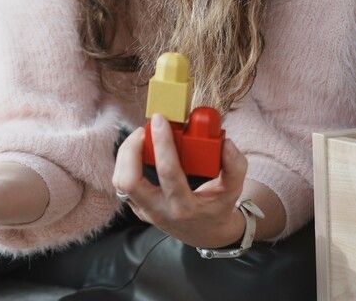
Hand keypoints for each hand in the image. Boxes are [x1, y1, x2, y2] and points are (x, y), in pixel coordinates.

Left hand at [112, 113, 248, 247]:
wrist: (206, 235)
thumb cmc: (217, 208)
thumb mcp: (233, 190)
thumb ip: (234, 165)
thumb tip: (224, 142)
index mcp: (184, 207)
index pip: (168, 173)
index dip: (162, 143)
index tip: (160, 120)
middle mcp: (160, 211)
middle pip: (129, 181)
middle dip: (130, 150)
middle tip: (144, 131)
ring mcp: (145, 211)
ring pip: (120, 182)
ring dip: (125, 155)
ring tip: (141, 137)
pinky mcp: (137, 208)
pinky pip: (123, 184)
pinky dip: (126, 162)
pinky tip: (140, 149)